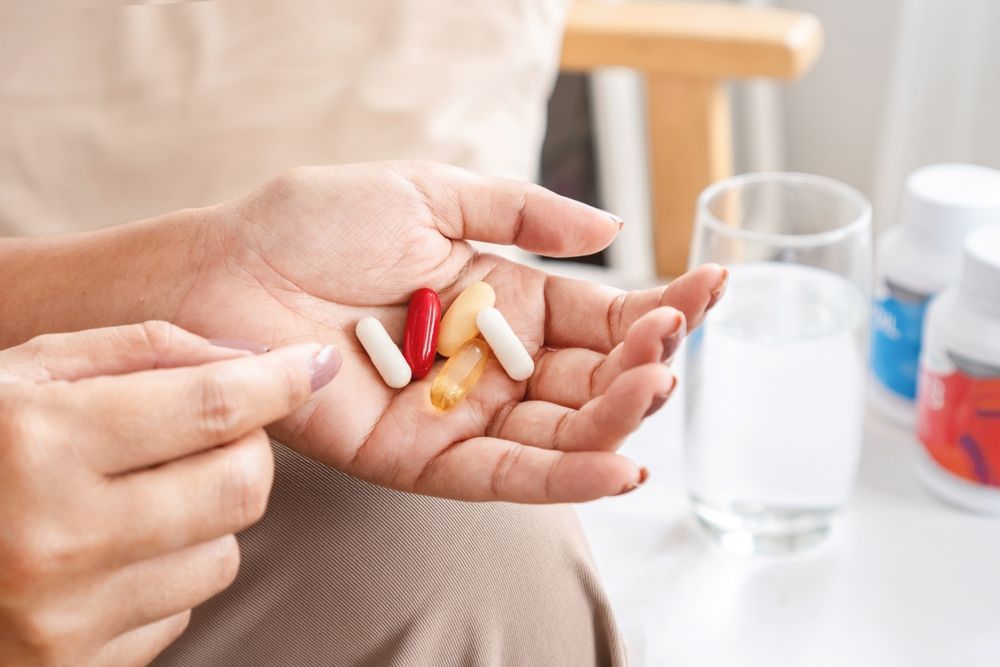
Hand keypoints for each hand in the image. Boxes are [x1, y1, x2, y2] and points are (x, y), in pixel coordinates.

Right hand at [0, 323, 339, 665]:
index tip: (312, 365)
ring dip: (205, 517)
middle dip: (245, 448)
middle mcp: (55, 536)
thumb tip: (251, 359)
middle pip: (241, 486)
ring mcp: (63, 616)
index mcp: (39, 442)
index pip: (214, 408)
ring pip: (223, 554)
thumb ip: (141, 350)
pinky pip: (180, 613)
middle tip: (209, 432)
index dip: (281, 381)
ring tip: (140, 496)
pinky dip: (165, 575)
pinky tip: (108, 553)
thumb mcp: (25, 371)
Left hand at [176, 161, 727, 502]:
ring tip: (655, 389)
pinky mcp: (420, 459)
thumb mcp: (431, 194)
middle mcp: (494, 363)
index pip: (600, 315)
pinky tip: (619, 467)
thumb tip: (613, 227)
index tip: (710, 289)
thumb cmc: (315, 224)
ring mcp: (462, 414)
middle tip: (669, 345)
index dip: (657, 307)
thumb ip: (523, 214)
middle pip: (591, 380)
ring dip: (616, 419)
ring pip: (561, 432)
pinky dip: (563, 477)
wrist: (226, 274)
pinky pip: (503, 474)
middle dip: (641, 366)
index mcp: (504, 300)